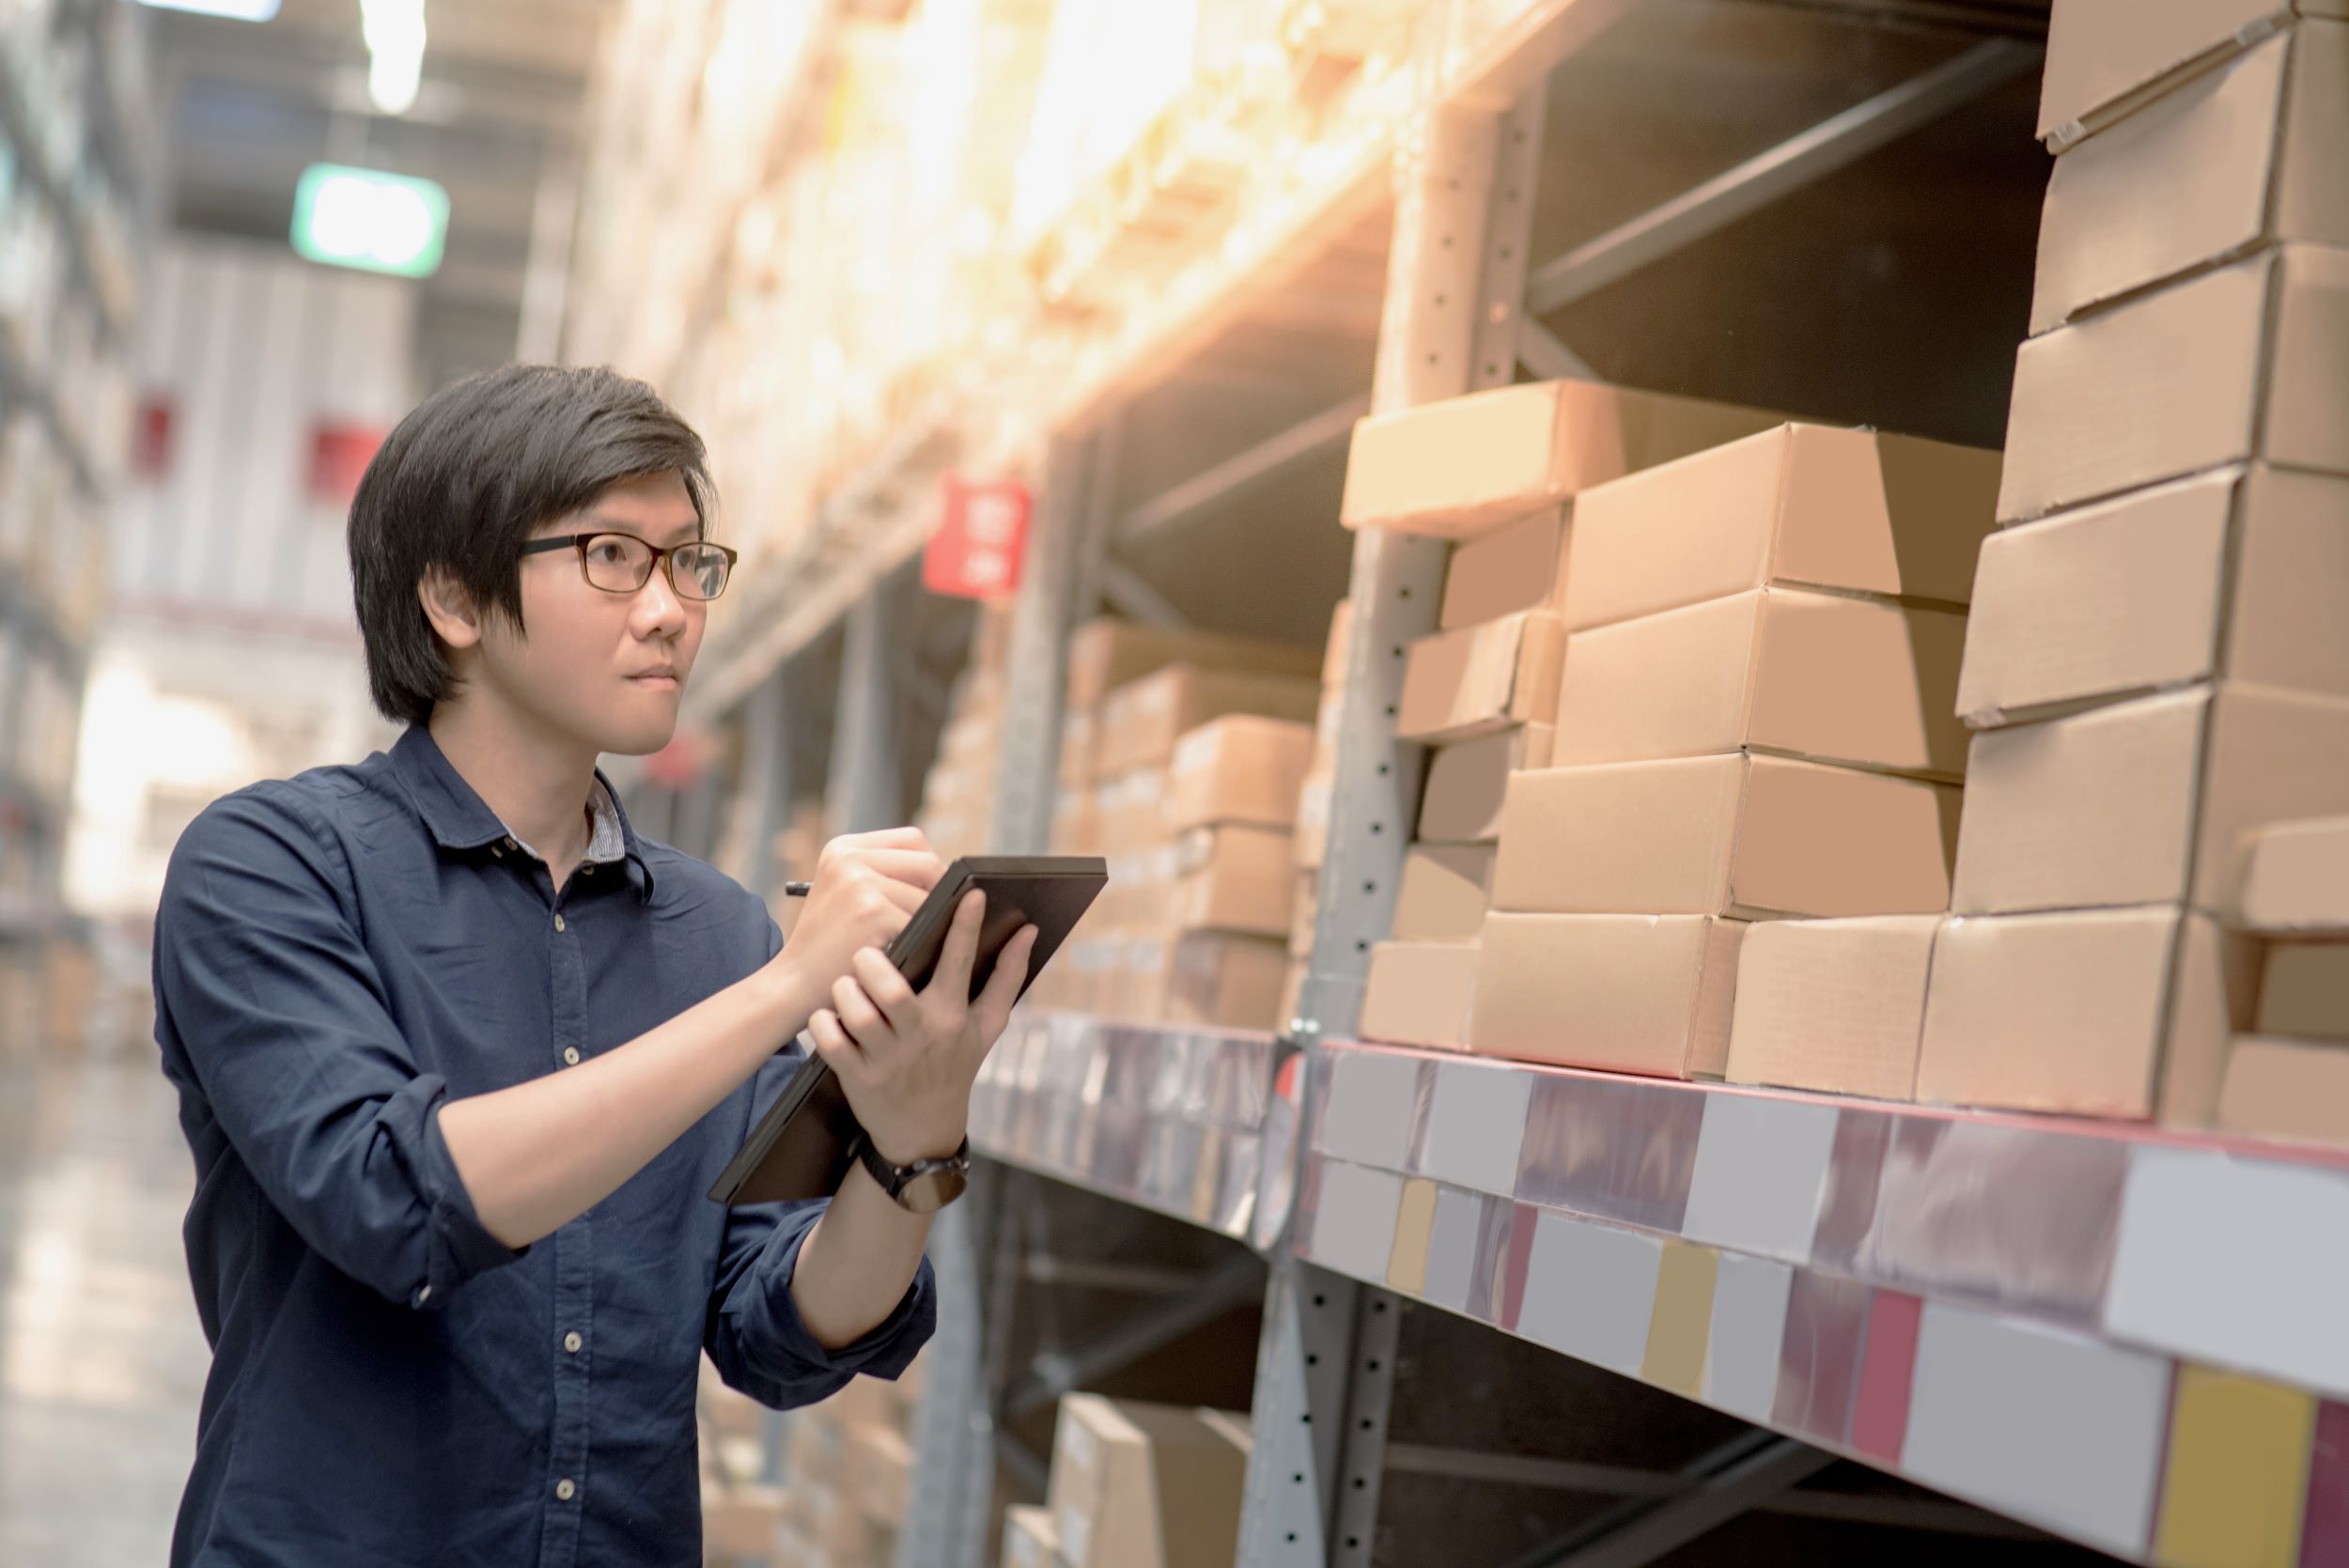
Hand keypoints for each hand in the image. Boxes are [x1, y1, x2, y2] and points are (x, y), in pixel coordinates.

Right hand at [770, 829, 943, 998]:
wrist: (793, 986)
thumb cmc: (829, 946)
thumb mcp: (845, 895)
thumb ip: (885, 875)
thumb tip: (954, 877)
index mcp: (843, 848)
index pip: (912, 840)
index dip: (931, 867)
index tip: (934, 894)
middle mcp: (848, 857)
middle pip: (927, 862)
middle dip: (940, 894)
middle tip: (938, 923)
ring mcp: (859, 881)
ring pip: (928, 896)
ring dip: (932, 923)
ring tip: (921, 944)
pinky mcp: (872, 910)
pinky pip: (922, 923)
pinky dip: (923, 943)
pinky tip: (912, 958)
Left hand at [806, 889, 1038, 1165]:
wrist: (923, 1129)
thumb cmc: (954, 1064)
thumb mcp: (986, 1027)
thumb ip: (1007, 977)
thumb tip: (1028, 931)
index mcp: (953, 1015)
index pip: (961, 962)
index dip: (966, 925)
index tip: (970, 891)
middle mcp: (922, 1035)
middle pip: (892, 990)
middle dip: (872, 963)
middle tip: (866, 953)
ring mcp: (888, 1059)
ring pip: (858, 1014)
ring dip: (845, 992)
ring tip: (846, 985)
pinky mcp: (858, 1077)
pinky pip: (830, 1043)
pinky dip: (823, 1023)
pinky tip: (828, 1016)